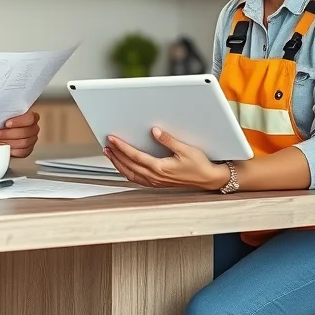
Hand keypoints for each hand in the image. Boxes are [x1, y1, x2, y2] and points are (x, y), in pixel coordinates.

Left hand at [0, 109, 39, 157]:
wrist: (5, 130)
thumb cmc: (5, 121)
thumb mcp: (6, 115)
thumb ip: (5, 114)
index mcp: (32, 117)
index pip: (29, 118)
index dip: (18, 121)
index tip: (6, 124)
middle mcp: (34, 129)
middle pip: (24, 132)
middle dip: (6, 134)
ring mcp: (32, 140)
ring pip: (23, 143)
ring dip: (6, 142)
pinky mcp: (28, 150)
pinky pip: (22, 152)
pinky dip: (12, 151)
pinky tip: (4, 148)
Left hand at [104, 126, 229, 189]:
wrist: (207, 179)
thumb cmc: (199, 166)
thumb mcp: (185, 149)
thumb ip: (168, 140)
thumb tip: (154, 131)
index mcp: (160, 168)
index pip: (135, 156)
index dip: (122, 147)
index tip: (112, 139)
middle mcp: (155, 177)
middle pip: (129, 165)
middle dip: (115, 155)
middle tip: (107, 145)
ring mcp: (155, 181)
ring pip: (130, 174)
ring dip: (118, 164)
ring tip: (110, 154)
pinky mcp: (157, 183)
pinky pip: (136, 178)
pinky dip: (126, 171)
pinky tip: (123, 165)